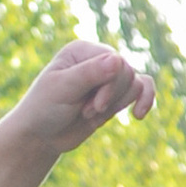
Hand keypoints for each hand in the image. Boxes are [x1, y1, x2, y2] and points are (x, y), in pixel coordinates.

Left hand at [10, 36, 155, 152]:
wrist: (39, 136)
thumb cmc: (43, 109)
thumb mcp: (62, 89)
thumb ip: (89, 73)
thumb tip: (118, 59)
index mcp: (82, 50)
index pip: (115, 61)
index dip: (110, 86)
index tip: (90, 107)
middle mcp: (97, 59)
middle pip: (127, 73)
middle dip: (110, 98)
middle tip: (85, 111)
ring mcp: (107, 78)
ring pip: (135, 84)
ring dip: (115, 105)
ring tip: (89, 114)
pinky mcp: (113, 96)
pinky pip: (142, 89)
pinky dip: (145, 100)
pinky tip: (138, 115)